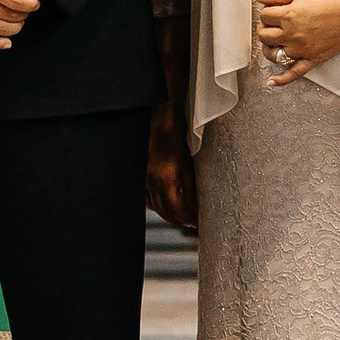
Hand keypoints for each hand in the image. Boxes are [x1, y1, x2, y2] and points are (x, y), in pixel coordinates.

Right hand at [145, 94, 195, 232]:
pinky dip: (157, 203)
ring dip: (168, 212)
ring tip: (181, 213)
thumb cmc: (179, 135)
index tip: (198, 221)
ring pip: (155, 206)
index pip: (178, 209)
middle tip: (192, 221)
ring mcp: (144, 177)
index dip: (189, 218)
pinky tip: (166, 200)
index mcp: (167, 178)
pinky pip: (147, 196)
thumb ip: (190, 185)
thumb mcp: (190, 162)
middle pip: (165, 212)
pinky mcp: (141, 173)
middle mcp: (152, 180)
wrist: (161, 117)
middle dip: (179, 219)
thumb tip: (195, 203)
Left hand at [255, 0, 339, 82]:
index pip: (264, 16)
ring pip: (273, 54)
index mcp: (289, 15)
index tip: (274, 10)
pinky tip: (272, 81)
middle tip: (273, 23)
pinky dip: (281, 80)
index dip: (267, 11)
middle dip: (265, 28)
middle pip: (264, 35)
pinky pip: (294, 73)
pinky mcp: (312, 59)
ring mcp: (302, 49)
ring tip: (274, 42)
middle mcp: (292, 34)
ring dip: (269, 48)